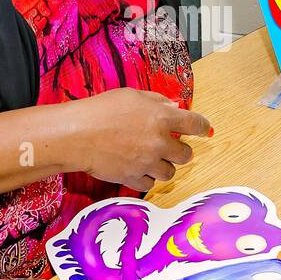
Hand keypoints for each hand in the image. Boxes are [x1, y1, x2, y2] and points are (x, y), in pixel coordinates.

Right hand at [65, 89, 210, 191]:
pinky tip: (137, 167)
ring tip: (149, 157)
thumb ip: (157, 101)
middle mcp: (159, 142)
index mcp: (162, 117)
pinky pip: (150, 184)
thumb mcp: (131, 95)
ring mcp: (147, 162)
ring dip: (164, 166)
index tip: (204, 130)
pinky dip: (146, 177)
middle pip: (186, 155)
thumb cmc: (100, 110)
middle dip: (180, 150)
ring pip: (170, 173)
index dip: (203, 127)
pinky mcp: (134, 178)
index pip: (196, 124)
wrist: (76, 135)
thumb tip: (175, 107)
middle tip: (169, 146)